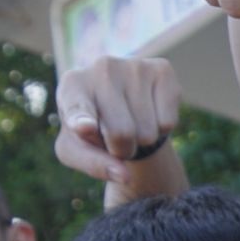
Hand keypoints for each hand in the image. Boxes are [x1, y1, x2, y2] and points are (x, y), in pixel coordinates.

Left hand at [53, 56, 185, 191]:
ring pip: (147, 132)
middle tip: (115, 137)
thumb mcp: (77, 150)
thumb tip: (124, 175)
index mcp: (71, 85)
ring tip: (131, 123)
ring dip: (141, 141)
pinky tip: (149, 113)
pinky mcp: (162, 70)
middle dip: (121, 149)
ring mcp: (133, 65)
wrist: (119, 103)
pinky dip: (160, 129)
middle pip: (121, 134)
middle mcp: (101, 68)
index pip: (78, 107)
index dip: (82, 120)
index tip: (84, 128)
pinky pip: (168, 123)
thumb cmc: (91, 129)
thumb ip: (92, 164)